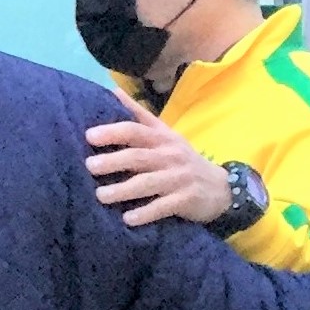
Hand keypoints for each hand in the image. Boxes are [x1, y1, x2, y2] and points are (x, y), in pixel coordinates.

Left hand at [85, 89, 229, 227]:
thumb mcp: (164, 134)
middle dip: (114, 161)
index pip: (136, 131)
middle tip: (89, 166)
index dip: (114, 132)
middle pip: (139, 156)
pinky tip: (127, 219)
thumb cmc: (180, 159)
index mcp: (162, 138)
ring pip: (148, 183)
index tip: (89, 135)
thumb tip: (112, 90)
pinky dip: (146, 213)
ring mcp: (179, 178)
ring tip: (100, 195)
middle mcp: (170, 156)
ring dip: (124, 190)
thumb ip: (138, 115)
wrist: (221, 187)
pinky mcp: (185, 200)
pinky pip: (163, 206)